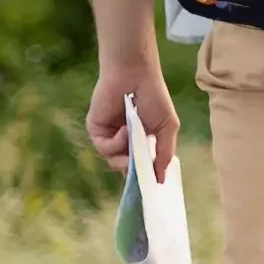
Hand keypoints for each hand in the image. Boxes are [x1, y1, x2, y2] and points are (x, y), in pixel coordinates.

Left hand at [87, 65, 178, 184]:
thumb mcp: (167, 126)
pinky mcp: (96, 131)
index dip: (144, 176)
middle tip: (141, 171)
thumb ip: (165, 153)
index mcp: (141, 140)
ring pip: (114, 161)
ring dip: (126, 154)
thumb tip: (161, 179)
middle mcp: (124, 141)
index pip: (141, 166)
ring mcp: (110, 137)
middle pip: (126, 168)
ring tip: (135, 138)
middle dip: (134, 170)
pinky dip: (116, 142)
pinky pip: (105, 148)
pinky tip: (125, 129)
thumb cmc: (154, 97)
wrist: (134, 75)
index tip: (150, 188)